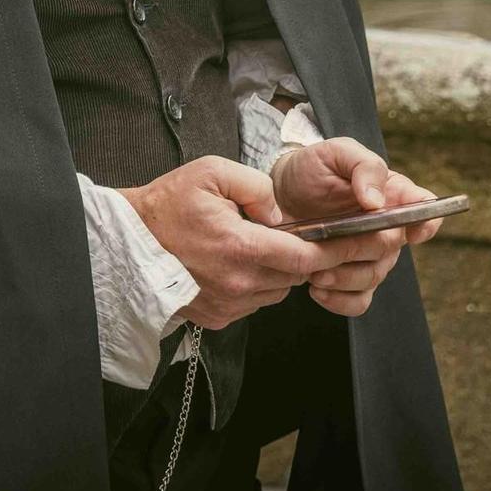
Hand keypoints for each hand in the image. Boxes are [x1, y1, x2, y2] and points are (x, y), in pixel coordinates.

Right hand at [120, 155, 386, 330]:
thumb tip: (282, 212)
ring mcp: (228, 305)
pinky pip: (254, 301)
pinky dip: (257, 283)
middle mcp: (239, 283)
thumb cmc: (168, 204)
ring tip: (259, 244)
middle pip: (295, 274)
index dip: (338, 250)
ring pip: (277, 289)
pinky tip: (238, 262)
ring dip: (279, 269)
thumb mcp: (212, 173)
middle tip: (307, 235)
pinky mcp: (218, 317)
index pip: (306, 257)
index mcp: (241, 248)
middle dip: (307, 255)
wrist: (127, 245)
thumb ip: (257, 186)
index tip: (363, 242)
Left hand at [271, 138, 442, 317]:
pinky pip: (358, 301)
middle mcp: (387, 228)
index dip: (426, 223)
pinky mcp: (348, 278)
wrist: (277, 194)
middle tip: (328, 244)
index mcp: (393, 193)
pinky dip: (339, 300)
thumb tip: (376, 201)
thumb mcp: (335, 152)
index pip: (425, 209)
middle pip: (391, 248)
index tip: (411, 232)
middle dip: (359, 248)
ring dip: (344, 277)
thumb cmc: (311, 169)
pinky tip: (317, 288)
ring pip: (373, 277)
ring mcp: (369, 256)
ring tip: (315, 269)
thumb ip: (363, 167)